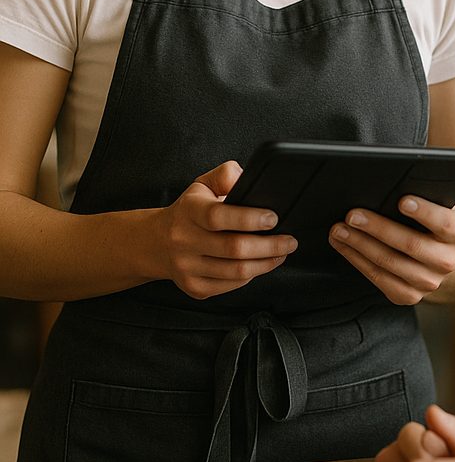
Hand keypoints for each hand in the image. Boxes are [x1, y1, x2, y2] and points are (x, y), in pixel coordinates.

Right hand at [155, 160, 297, 299]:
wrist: (157, 242)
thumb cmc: (190, 210)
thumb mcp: (203, 184)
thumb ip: (225, 175)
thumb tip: (246, 179)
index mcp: (189, 211)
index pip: (218, 216)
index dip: (249, 219)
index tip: (274, 218)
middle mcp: (184, 240)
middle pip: (233, 248)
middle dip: (269, 246)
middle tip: (290, 240)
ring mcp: (187, 267)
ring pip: (235, 271)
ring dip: (266, 263)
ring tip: (282, 252)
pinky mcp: (194, 287)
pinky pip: (230, 285)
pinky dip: (251, 275)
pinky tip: (262, 264)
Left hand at [329, 198, 454, 303]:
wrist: (441, 255)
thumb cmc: (432, 220)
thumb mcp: (437, 204)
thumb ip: (426, 192)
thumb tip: (397, 180)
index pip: (443, 222)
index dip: (424, 212)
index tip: (402, 201)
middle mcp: (446, 261)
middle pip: (410, 244)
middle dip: (378, 228)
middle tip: (352, 215)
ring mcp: (428, 282)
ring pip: (389, 263)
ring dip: (360, 246)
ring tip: (339, 230)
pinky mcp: (409, 295)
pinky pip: (379, 279)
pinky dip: (358, 261)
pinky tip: (345, 247)